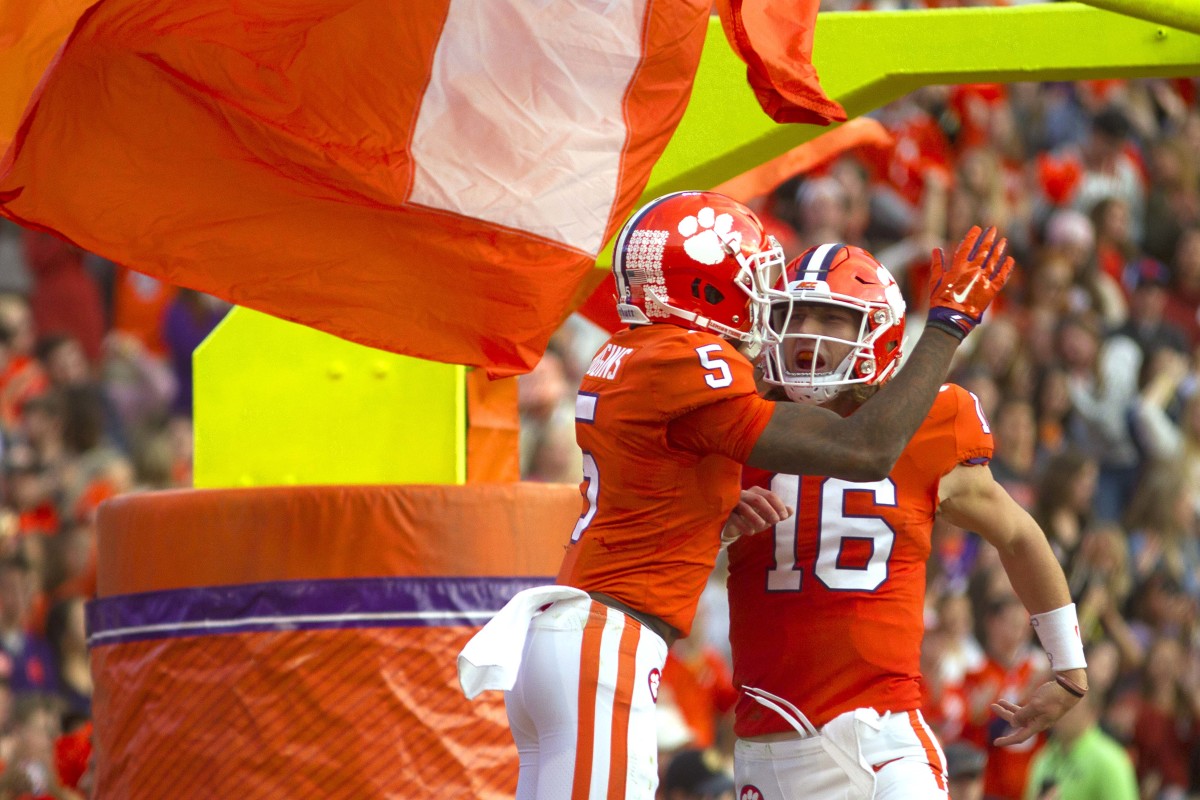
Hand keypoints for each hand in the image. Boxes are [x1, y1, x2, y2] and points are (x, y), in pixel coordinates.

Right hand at [720, 486, 791, 546]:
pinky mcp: (726, 513)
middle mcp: (745, 494)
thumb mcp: (767, 516)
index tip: (784, 517)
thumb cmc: (752, 517)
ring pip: (745, 507)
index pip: (770, 495)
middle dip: (769, 510)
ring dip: (756, 517)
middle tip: (776, 521)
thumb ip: (779, 512)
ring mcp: (734, 503)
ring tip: (763, 526)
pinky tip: (751, 533)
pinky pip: (734, 517)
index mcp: (757, 492)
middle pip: (758, 499)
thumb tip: (791, 510)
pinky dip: (743, 525)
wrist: (733, 525)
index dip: (778, 506)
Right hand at [926, 226, 1014, 340]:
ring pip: (994, 260)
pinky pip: (1001, 276)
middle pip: (983, 250)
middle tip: (993, 229)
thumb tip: (936, 250)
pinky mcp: (991, 290)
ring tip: (1003, 241)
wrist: (951, 319)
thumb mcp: (935, 281)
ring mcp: (983, 279)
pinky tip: (1010, 260)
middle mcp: (973, 270)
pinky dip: (1006, 267)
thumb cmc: (940, 300)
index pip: (967, 246)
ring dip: (999, 249)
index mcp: (959, 267)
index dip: (972, 236)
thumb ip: (937, 264)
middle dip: (988, 238)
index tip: (977, 228)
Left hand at [990, 676, 1082, 745]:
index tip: (995, 742)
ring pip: (1019, 715)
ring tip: (996, 703)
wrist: (1069, 688)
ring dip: (1007, 710)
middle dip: (1004, 715)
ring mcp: (1038, 715)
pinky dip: (1013, 706)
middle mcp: (1037, 723)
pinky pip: (1023, 709)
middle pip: (1016, 724)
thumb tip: (1013, 724)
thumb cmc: (1054, 697)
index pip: (1020, 737)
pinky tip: (1005, 702)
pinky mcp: (1039, 708)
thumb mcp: (1036, 705)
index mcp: (1037, 725)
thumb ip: (1023, 715)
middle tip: (992, 706)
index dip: (1007, 741)